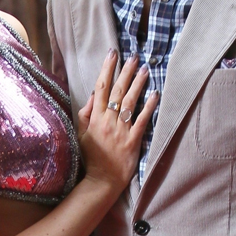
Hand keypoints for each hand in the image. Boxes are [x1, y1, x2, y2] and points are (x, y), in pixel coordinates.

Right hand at [78, 51, 157, 196]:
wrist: (101, 181)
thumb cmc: (91, 158)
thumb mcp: (81, 135)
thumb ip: (84, 114)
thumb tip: (92, 94)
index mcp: (94, 119)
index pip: (100, 88)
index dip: (106, 69)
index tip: (112, 55)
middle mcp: (107, 122)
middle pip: (116, 91)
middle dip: (125, 72)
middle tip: (133, 57)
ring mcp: (120, 131)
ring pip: (129, 102)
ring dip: (137, 84)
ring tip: (144, 69)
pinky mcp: (132, 141)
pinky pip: (142, 121)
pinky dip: (148, 107)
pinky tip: (154, 94)